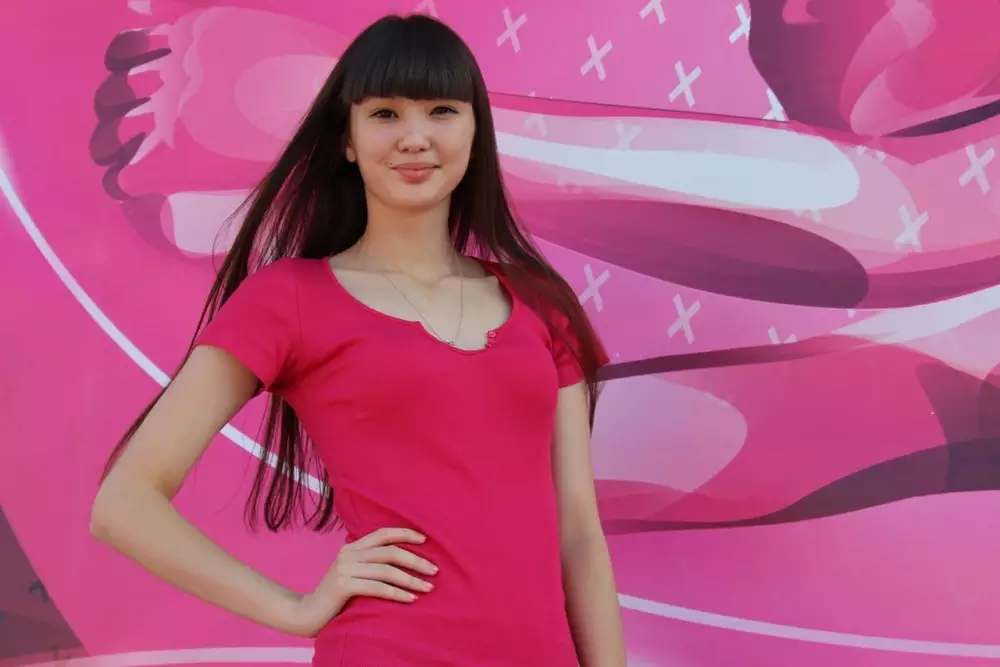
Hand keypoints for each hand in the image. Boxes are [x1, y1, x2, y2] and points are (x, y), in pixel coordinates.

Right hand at [287, 527, 437, 636]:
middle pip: (389, 552)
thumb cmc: (336, 596)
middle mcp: (348, 553)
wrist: (306, 613)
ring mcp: (345, 568)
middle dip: (416, 560)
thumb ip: (370, 563)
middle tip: (434, 571)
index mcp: (352, 547)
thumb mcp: (353, 572)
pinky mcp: (343, 585)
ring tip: (428, 588)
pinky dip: (397, 593)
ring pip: (386, 570)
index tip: (426, 541)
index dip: (405, 534)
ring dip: (411, 579)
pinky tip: (410, 599)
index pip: (383, 533)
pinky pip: (377, 587)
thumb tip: (403, 560)